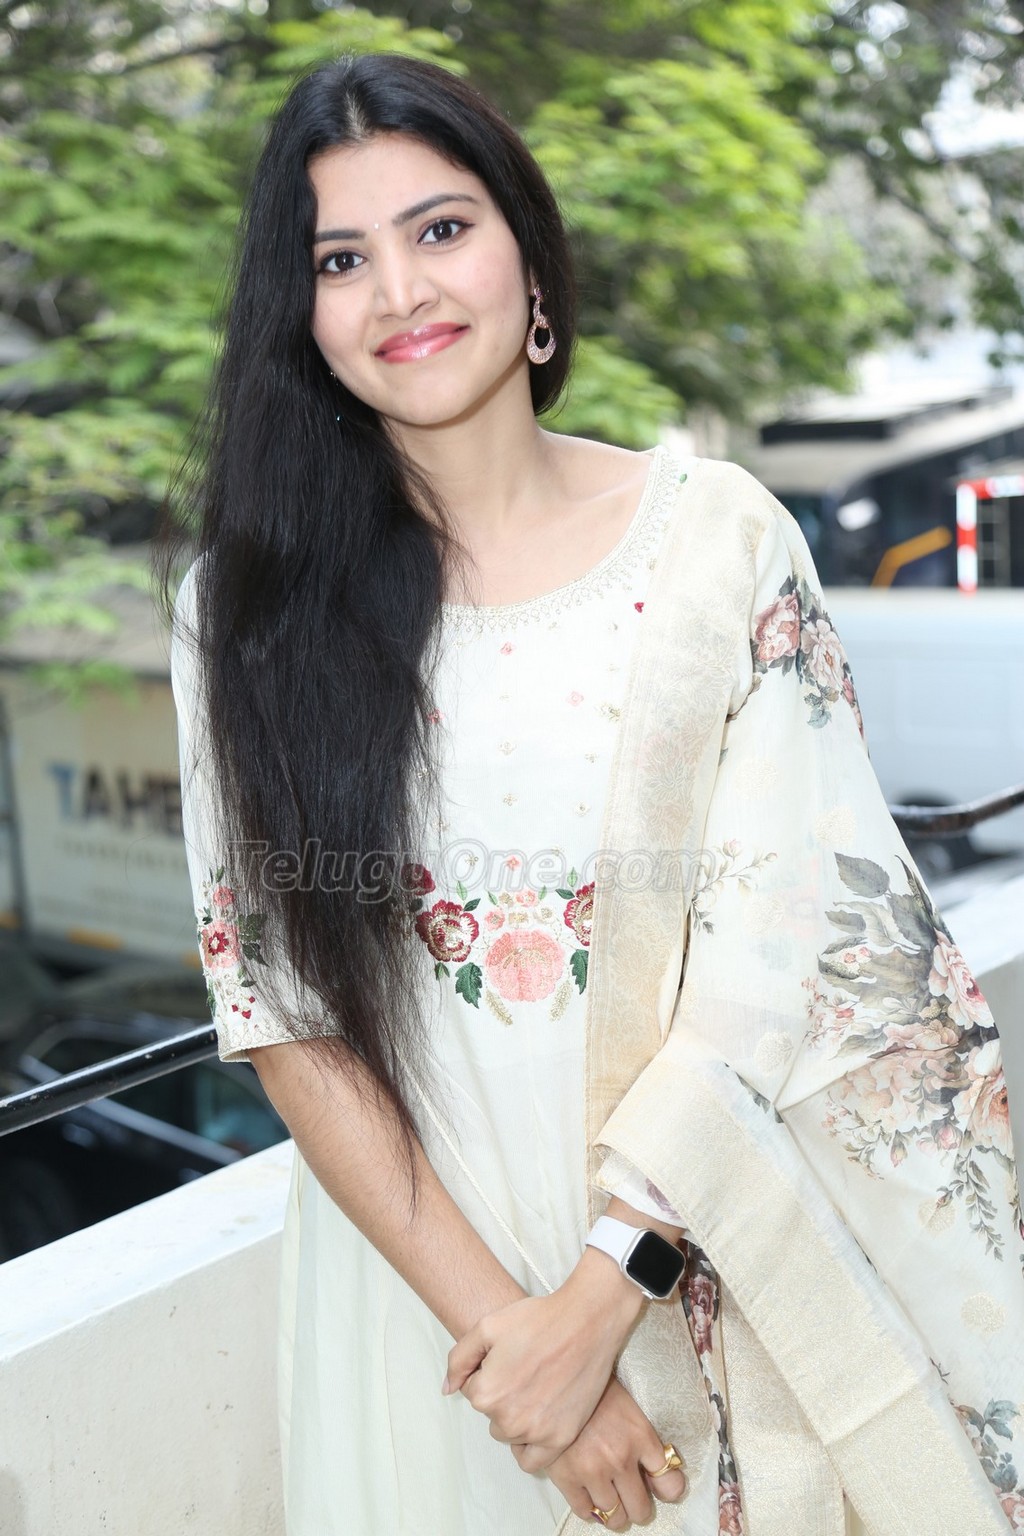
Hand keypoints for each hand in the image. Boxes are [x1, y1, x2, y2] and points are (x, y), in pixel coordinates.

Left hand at [444, 1247, 644, 1469]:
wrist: (587, 1322)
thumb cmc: (537, 1319)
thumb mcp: (487, 1327)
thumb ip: (459, 1359)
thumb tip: (447, 1389)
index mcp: (486, 1393)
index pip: (473, 1391)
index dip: (489, 1372)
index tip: (510, 1358)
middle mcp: (508, 1420)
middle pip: (491, 1415)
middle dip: (501, 1396)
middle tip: (524, 1371)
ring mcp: (536, 1433)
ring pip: (509, 1434)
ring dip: (516, 1418)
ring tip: (536, 1388)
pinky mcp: (561, 1438)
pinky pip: (531, 1461)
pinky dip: (528, 1447)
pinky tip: (536, 1422)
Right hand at [515, 1377, 687, 1528]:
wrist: (555, 1372)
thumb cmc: (592, 1384)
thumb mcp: (627, 1403)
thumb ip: (641, 1436)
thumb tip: (653, 1463)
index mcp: (640, 1437)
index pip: (669, 1483)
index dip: (669, 1490)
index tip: (663, 1489)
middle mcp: (621, 1459)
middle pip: (641, 1509)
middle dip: (639, 1507)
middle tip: (633, 1500)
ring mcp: (593, 1471)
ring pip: (614, 1517)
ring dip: (615, 1512)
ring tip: (611, 1501)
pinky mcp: (566, 1478)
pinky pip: (584, 1511)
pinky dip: (590, 1509)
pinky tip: (590, 1497)